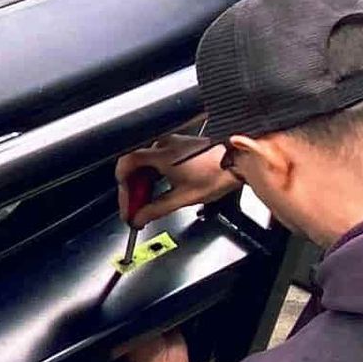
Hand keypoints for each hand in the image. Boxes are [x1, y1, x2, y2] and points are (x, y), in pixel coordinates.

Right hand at [115, 135, 239, 226]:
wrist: (240, 160)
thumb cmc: (217, 172)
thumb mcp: (183, 197)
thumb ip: (157, 209)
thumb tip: (141, 217)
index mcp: (160, 155)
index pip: (126, 166)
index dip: (122, 188)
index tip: (127, 206)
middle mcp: (163, 146)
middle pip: (134, 167)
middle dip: (132, 191)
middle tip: (135, 210)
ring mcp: (172, 145)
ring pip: (146, 165)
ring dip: (143, 185)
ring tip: (147, 204)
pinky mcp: (180, 148)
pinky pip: (157, 161)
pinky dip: (153, 177)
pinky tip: (159, 190)